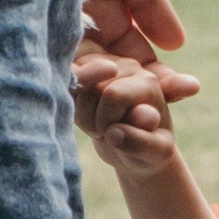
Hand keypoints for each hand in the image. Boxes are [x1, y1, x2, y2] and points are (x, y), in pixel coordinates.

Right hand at [76, 55, 189, 178]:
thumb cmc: (148, 151)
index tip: (119, 135)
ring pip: (74, 84)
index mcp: (148, 81)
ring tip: (96, 126)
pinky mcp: (84, 71)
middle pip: (92, 89)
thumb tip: (115, 133)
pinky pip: (65, 82)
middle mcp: (127, 66)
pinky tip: (81, 116)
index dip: (108, 122)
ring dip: (79, 114)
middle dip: (92, 120)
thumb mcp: (154, 154)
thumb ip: (141, 143)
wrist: (134, 151)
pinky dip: (67, 102)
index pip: (113, 95)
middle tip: (106, 133)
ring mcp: (103, 65)